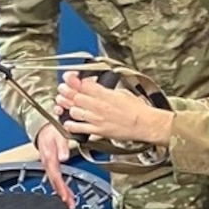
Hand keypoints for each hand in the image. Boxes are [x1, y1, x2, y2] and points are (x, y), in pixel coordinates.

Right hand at [34, 123, 75, 208]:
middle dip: (62, 194)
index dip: (60, 186)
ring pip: (55, 182)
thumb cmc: (51, 131)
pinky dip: (61, 187)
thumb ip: (62, 146)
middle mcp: (47, 163)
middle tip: (70, 205)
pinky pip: (55, 179)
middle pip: (55, 182)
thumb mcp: (58, 135)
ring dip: (62, 193)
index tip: (65, 196)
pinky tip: (66, 193)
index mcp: (49, 157)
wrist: (44, 129)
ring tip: (70, 203)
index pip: (55, 175)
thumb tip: (64, 158)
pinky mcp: (51, 166)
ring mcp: (49, 165)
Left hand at [58, 72, 173, 146]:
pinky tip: (68, 122)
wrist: (145, 124)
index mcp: (106, 94)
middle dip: (66, 92)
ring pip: (75, 111)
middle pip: (76, 97)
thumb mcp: (122, 92)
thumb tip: (96, 86)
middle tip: (62, 90)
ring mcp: (98, 119)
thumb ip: (106, 89)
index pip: (84, 84)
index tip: (68, 78)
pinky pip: (80, 129)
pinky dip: (71, 125)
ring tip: (63, 104)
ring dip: (67, 107)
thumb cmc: (137, 110)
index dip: (72, 80)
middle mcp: (100, 106)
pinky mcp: (99, 131)